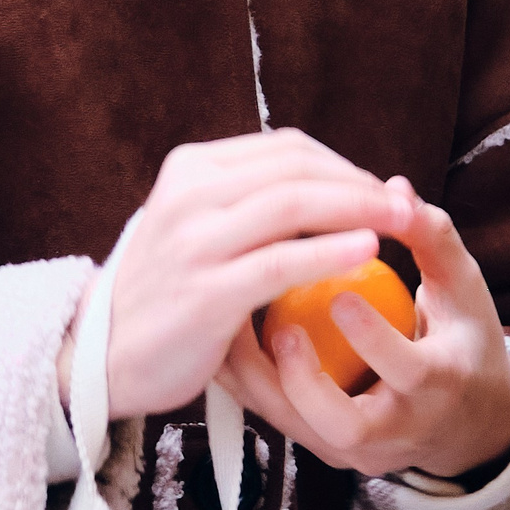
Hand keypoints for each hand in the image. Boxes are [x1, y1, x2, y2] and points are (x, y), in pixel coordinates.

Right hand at [58, 129, 400, 422]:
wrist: (104, 359)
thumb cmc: (166, 294)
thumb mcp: (195, 227)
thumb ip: (247, 200)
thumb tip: (330, 181)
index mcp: (190, 170)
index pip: (286, 149)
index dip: (343, 164)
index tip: (380, 189)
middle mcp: (189, 195)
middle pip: (297, 169)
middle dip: (361, 182)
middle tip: (405, 201)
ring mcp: (194, 243)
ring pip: (294, 204)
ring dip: (359, 207)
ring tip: (402, 220)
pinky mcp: (206, 294)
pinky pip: (282, 263)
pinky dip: (332, 251)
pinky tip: (367, 250)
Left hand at [216, 176, 509, 477]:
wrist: (467, 421)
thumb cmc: (464, 339)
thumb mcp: (464, 291)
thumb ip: (433, 240)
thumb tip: (395, 187)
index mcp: (441, 386)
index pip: (408, 371)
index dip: (372, 338)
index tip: (341, 295)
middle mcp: (398, 431)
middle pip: (344, 425)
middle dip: (305, 381)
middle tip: (280, 330)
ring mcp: (356, 449)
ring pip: (297, 429)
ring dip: (258, 379)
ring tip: (232, 324)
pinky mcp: (324, 448)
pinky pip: (278, 419)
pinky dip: (250, 381)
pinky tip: (227, 337)